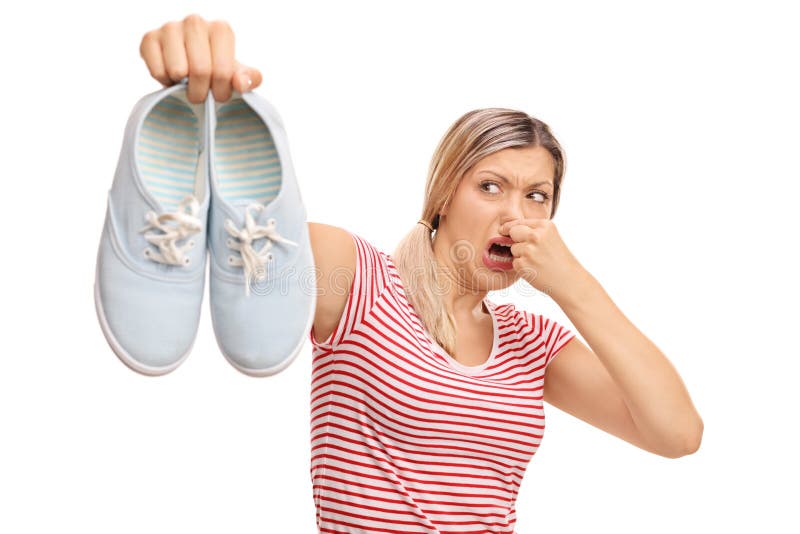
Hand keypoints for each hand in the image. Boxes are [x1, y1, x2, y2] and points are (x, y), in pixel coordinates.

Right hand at [139, 14, 262, 103]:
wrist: (191, 67)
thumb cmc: (217, 70)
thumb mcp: (238, 76)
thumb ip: (248, 80)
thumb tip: (240, 83)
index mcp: (220, 29)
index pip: (222, 71)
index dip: (221, 91)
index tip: (219, 95)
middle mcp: (195, 22)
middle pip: (200, 70)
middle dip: (201, 92)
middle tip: (201, 95)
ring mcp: (170, 27)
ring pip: (177, 71)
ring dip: (182, 86)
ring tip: (187, 82)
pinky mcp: (149, 38)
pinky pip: (158, 71)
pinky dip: (165, 81)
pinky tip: (171, 75)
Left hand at [500, 218, 587, 300]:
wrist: (569, 280)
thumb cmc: (559, 259)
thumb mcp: (551, 236)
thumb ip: (533, 230)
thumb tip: (507, 228)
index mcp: (544, 226)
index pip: (519, 222)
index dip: (510, 227)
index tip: (503, 230)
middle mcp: (535, 236)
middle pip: (513, 232)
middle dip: (515, 239)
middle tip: (528, 249)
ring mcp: (528, 250)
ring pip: (514, 249)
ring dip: (521, 255)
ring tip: (538, 261)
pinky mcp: (522, 264)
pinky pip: (515, 262)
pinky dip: (522, 267)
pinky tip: (535, 269)